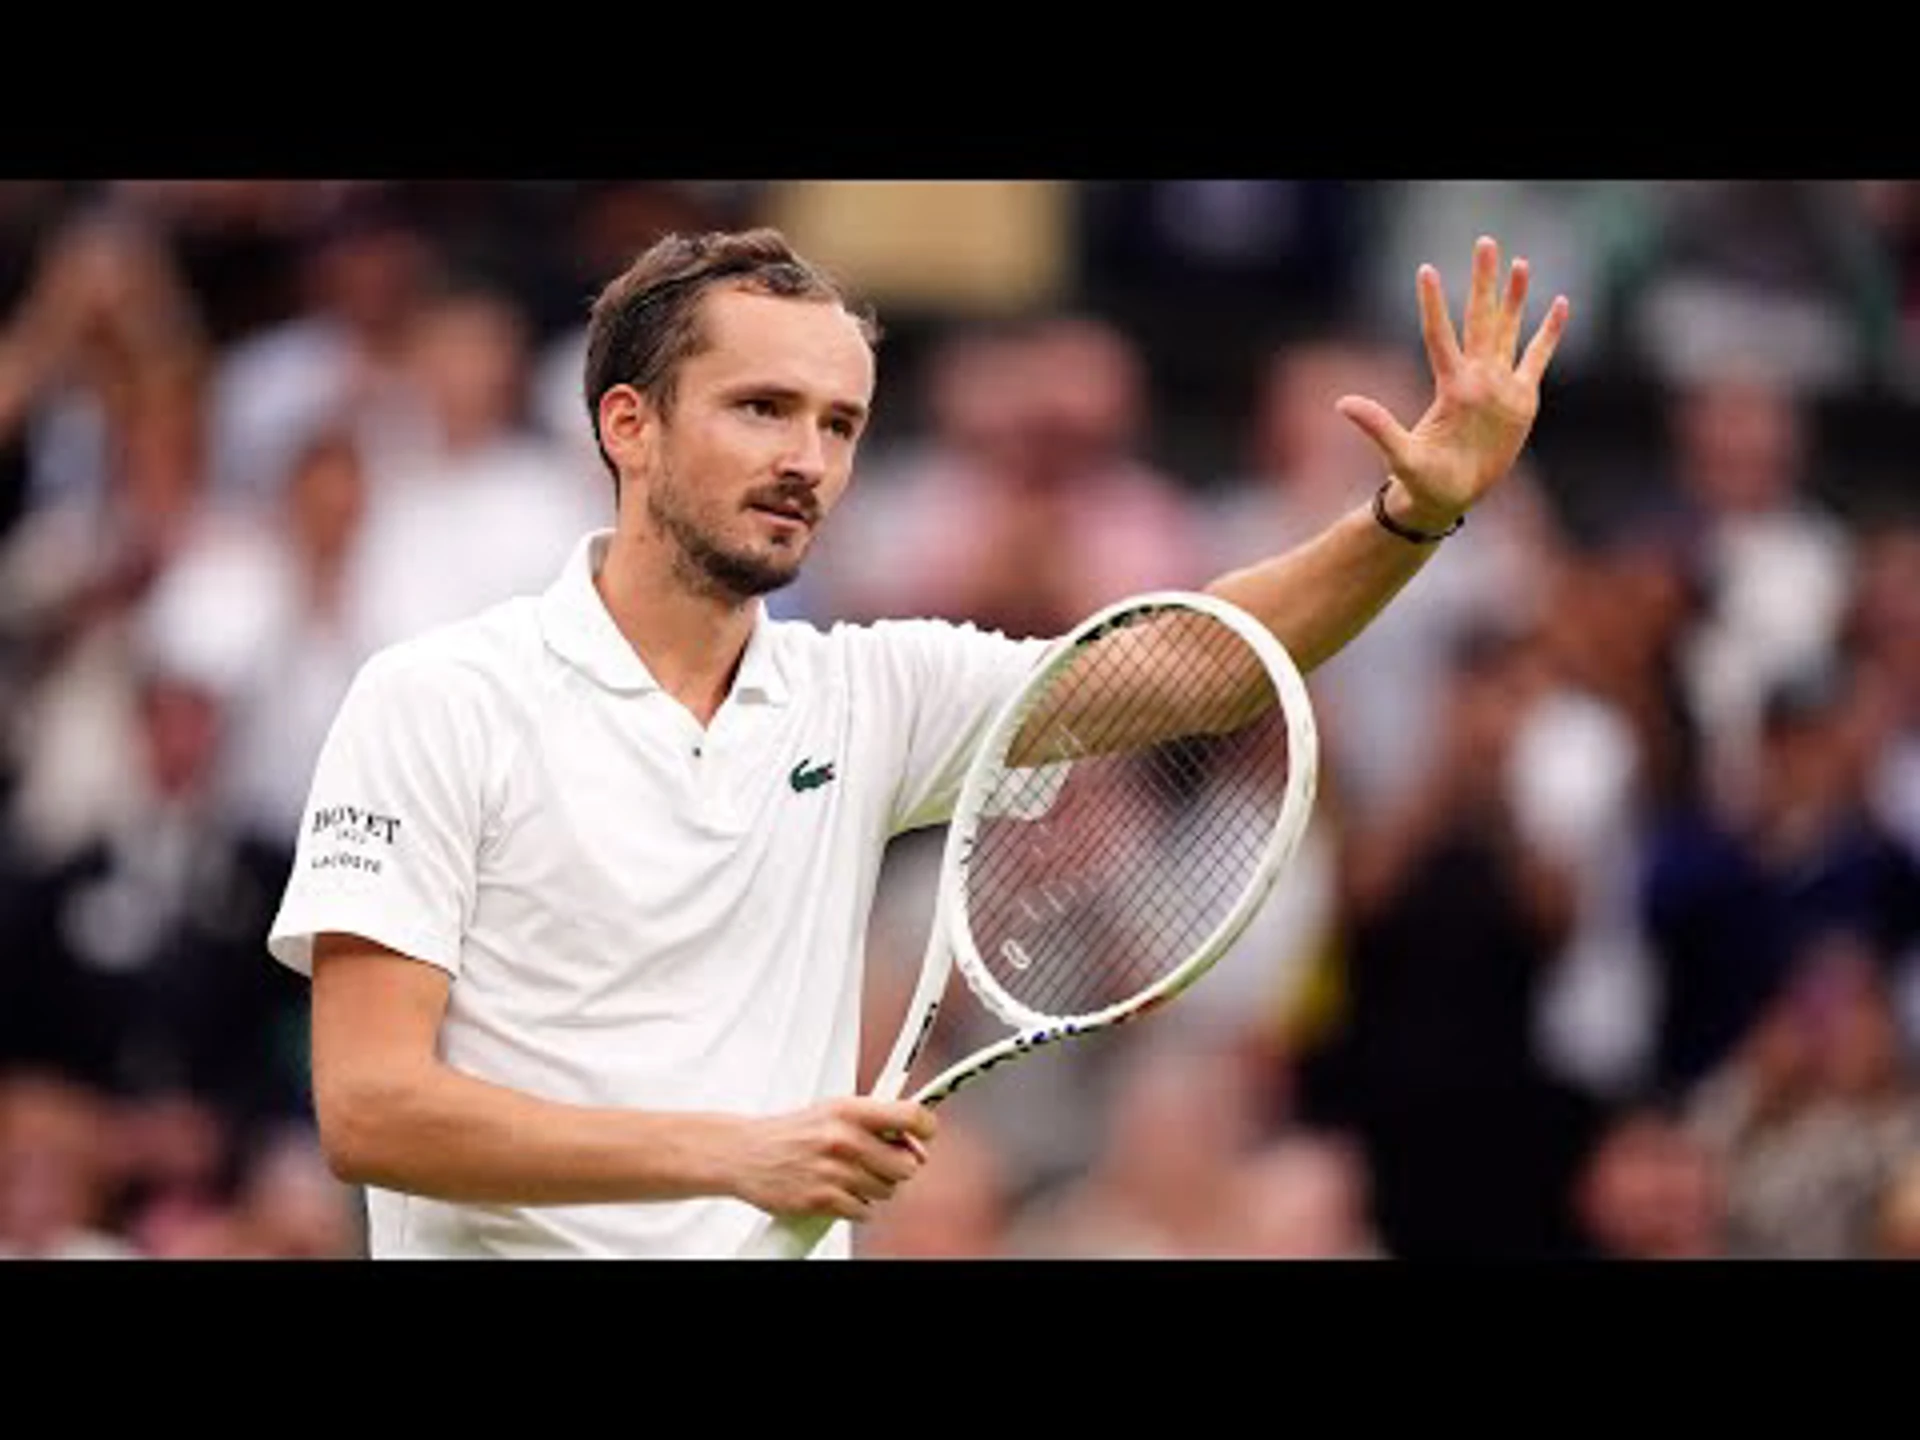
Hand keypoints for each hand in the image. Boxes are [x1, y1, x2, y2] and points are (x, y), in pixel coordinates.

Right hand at [731, 1097, 936, 1222]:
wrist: (746, 1153)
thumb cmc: (793, 1132)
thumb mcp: (833, 1110)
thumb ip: (874, 1120)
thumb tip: (915, 1137)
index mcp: (850, 1110)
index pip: (911, 1116)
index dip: (926, 1129)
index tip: (924, 1136)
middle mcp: (845, 1138)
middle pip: (906, 1165)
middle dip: (898, 1168)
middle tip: (879, 1164)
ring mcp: (834, 1171)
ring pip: (887, 1191)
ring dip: (875, 1189)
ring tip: (850, 1176)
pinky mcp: (823, 1200)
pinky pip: (864, 1212)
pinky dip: (856, 1207)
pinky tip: (839, 1193)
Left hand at [1336, 236, 1569, 532]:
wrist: (1447, 498)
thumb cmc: (1420, 480)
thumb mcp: (1400, 455)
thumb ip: (1377, 427)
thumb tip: (1341, 404)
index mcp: (1451, 387)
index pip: (1440, 336)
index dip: (1433, 305)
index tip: (1425, 270)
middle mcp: (1476, 379)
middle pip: (1481, 320)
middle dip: (1484, 282)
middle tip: (1485, 242)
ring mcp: (1499, 386)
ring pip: (1509, 331)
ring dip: (1515, 298)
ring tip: (1520, 263)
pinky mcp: (1521, 399)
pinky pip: (1538, 358)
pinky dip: (1548, 333)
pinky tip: (1558, 304)